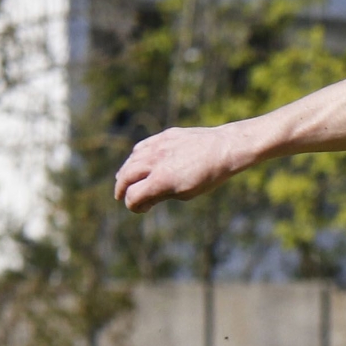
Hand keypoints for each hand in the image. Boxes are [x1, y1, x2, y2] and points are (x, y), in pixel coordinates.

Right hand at [114, 125, 252, 211]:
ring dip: (126, 172)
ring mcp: (157, 146)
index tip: (141, 209)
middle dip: (121, 190)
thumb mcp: (186, 193)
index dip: (133, 206)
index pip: (133, 196)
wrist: (225, 148)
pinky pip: (142, 147)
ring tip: (126, 181)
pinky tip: (138, 163)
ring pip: (131, 160)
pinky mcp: (163, 136)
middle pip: (126, 177)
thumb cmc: (209, 176)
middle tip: (121, 196)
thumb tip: (143, 201)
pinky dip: (136, 157)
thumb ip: (161, 196)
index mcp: (161, 180)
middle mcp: (154, 162)